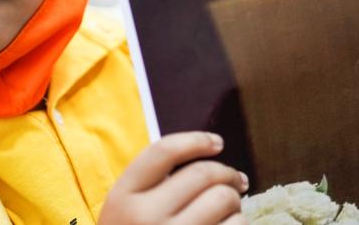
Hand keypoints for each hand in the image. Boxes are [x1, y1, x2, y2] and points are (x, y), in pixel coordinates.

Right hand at [98, 131, 248, 224]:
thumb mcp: (126, 213)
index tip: (217, 143)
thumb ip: (155, 185)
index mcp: (122, 198)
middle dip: (227, 174)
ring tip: (231, 209)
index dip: (196, 141)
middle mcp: (144, 218)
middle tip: (236, 181)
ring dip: (236, 202)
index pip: (163, 151)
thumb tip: (211, 155)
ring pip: (225, 201)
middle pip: (203, 174)